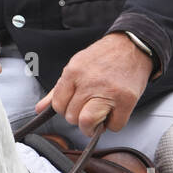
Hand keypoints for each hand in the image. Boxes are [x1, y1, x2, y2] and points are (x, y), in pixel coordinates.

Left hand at [35, 33, 153, 135]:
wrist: (132, 46)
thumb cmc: (104, 56)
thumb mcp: (76, 66)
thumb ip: (58, 89)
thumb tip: (41, 108)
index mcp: (73, 72)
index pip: (58, 104)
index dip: (64, 110)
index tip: (72, 107)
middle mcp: (89, 81)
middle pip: (72, 116)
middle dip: (78, 118)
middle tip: (87, 110)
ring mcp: (108, 91)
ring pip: (88, 122)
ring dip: (92, 126)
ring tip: (98, 116)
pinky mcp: (126, 100)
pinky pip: (114, 126)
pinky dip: (112, 124)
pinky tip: (113, 113)